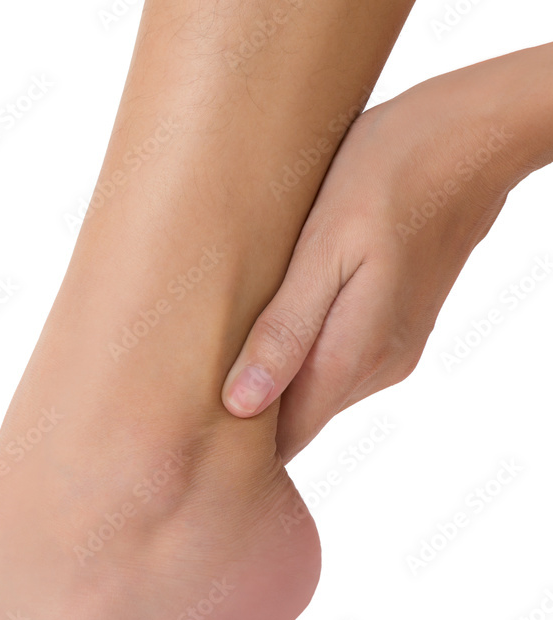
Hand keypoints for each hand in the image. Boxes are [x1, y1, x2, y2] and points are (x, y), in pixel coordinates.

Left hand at [221, 49, 544, 460]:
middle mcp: (376, 369)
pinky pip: (333, 364)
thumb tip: (240, 406)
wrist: (469, 137)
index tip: (187, 425)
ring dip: (269, 382)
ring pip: (314, 393)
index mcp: (352, 356)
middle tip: (185, 386)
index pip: (286, 439)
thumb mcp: (323, 248)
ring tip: (215, 350)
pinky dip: (295, 357)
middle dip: (244, 416)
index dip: (235, 445)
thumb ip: (285, 332)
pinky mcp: (392, 330)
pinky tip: (267, 323)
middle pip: (297, 421)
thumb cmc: (387, 176)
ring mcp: (390, 352)